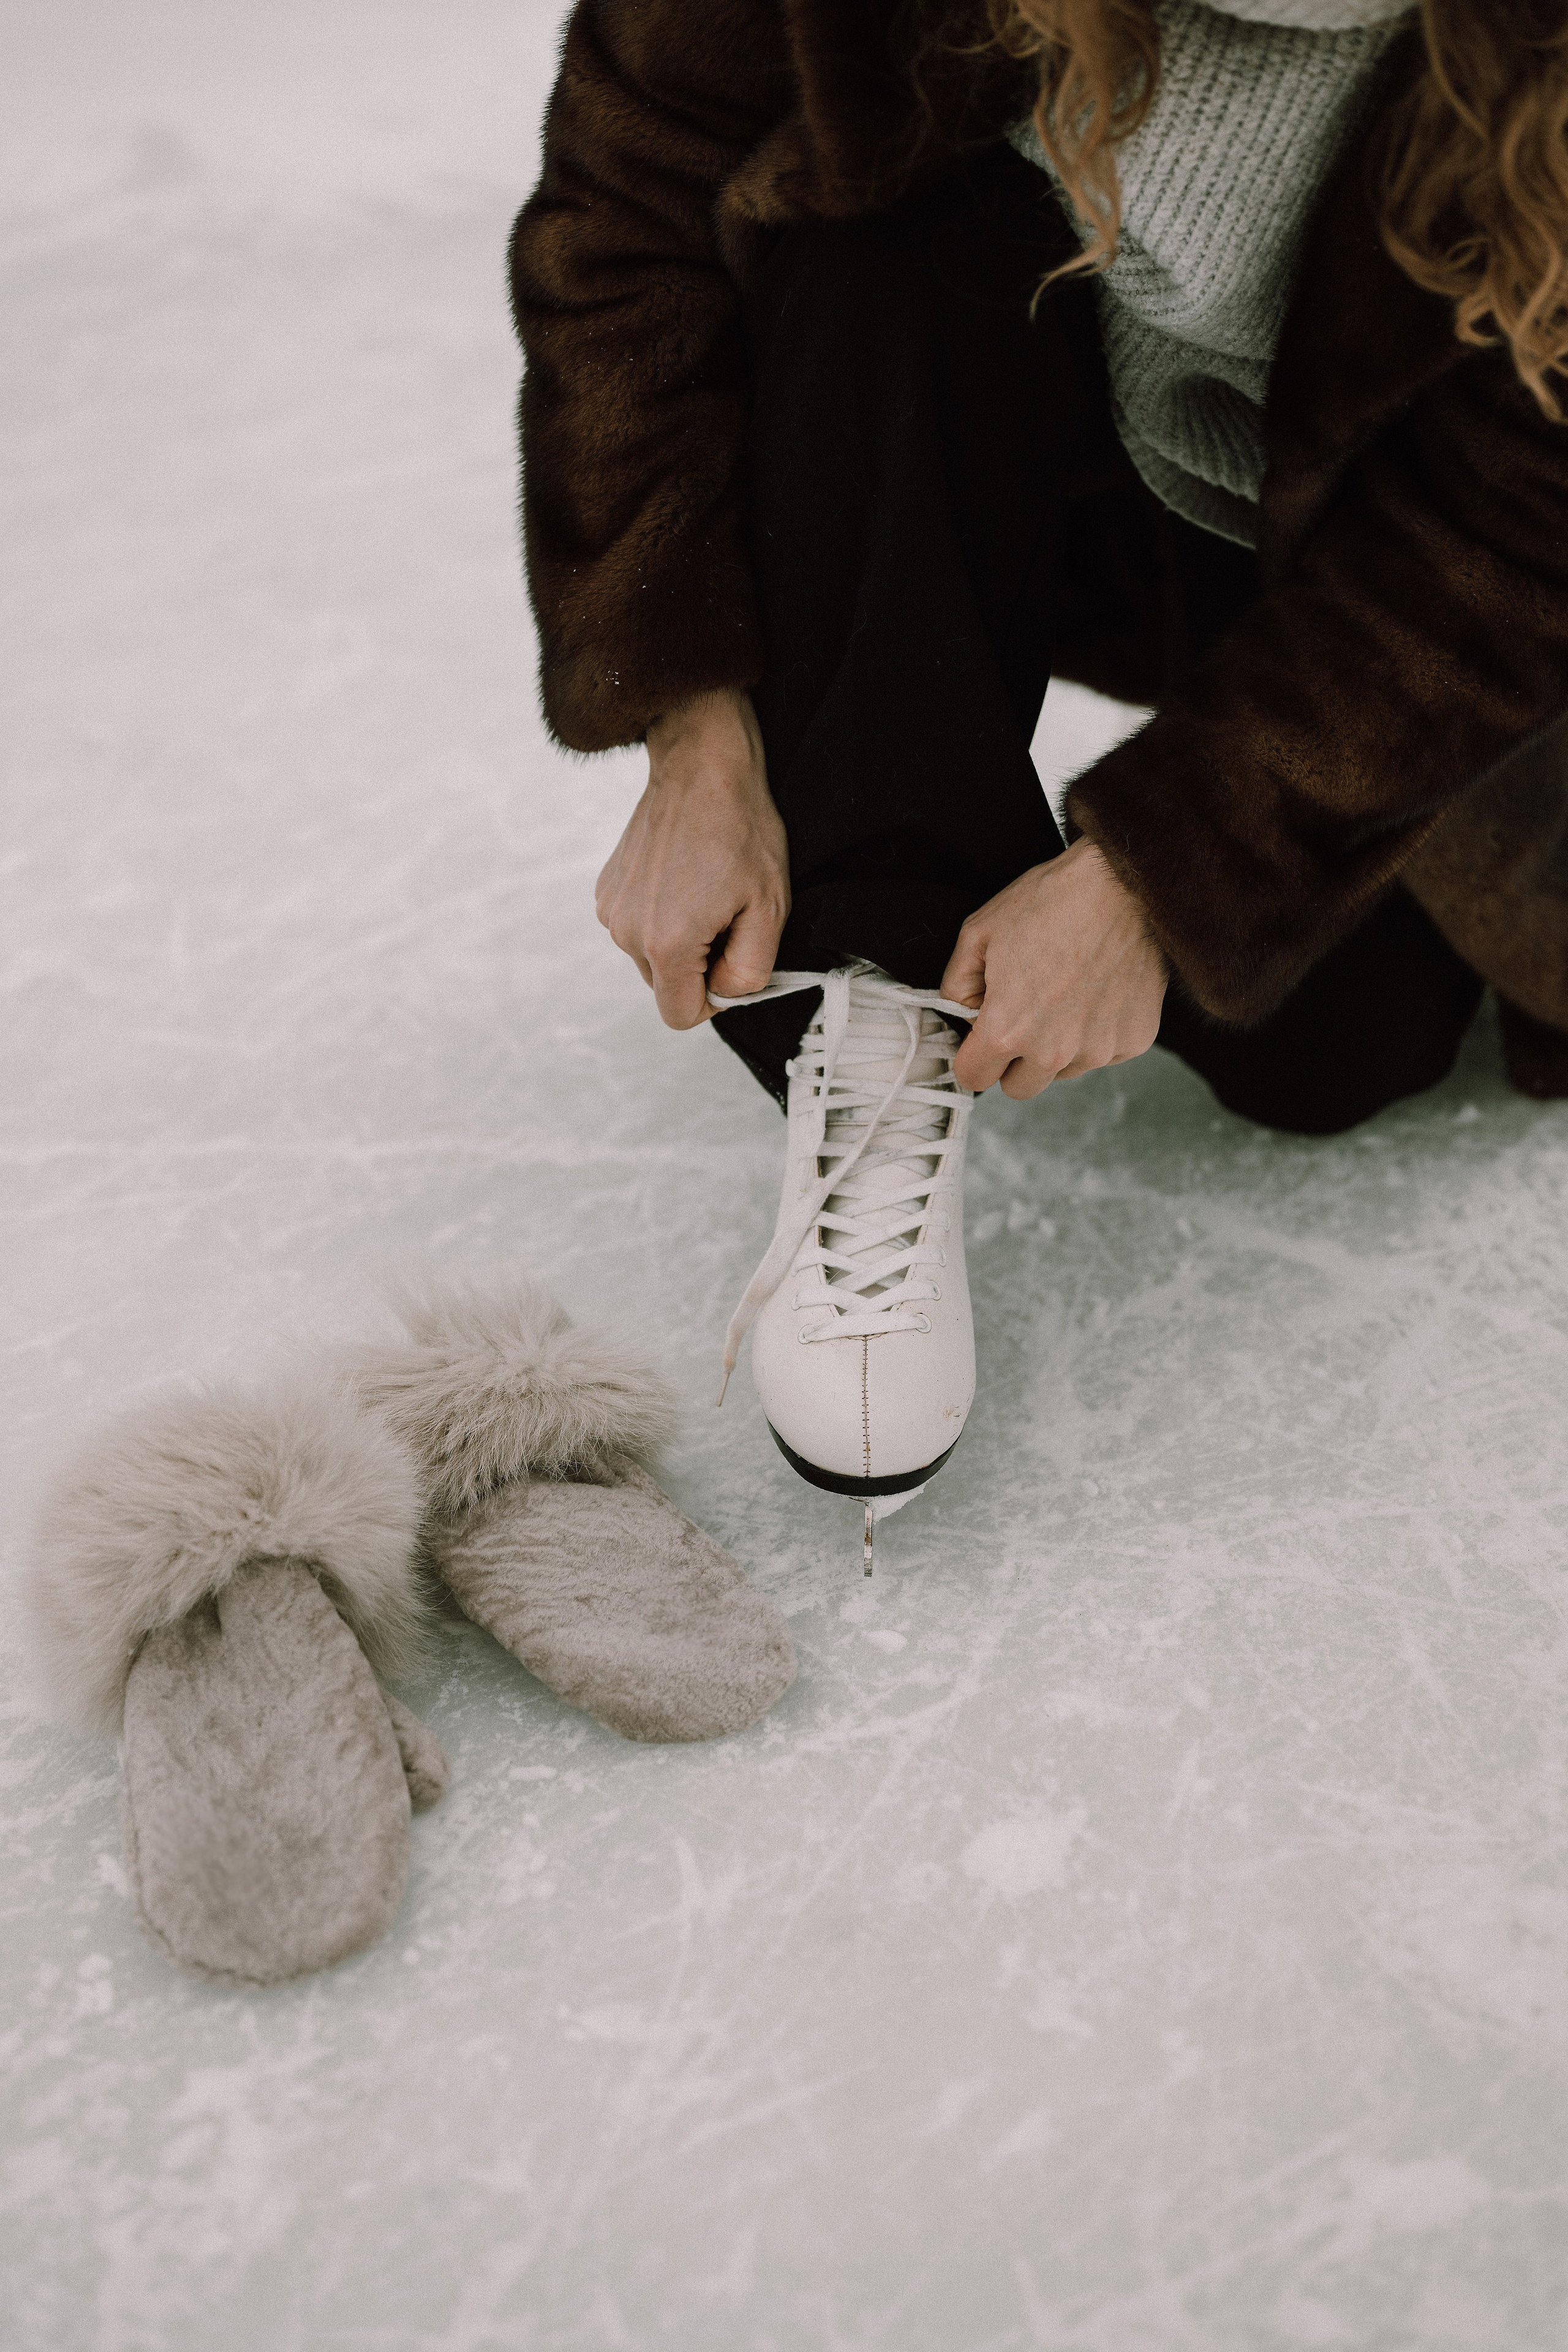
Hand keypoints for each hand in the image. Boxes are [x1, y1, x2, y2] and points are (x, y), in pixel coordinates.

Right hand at [594, 688, 789, 1027]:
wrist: (701, 765)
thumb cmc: (742, 830)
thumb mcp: (770, 908)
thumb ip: (751, 971)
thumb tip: (725, 994)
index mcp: (666, 945)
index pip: (680, 1015)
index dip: (716, 1000)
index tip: (734, 960)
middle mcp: (626, 933)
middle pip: (665, 987)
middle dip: (699, 968)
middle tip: (727, 916)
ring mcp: (611, 909)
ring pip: (651, 957)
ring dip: (680, 940)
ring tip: (706, 891)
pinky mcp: (607, 889)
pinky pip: (638, 927)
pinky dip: (661, 915)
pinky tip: (683, 877)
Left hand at [941, 839, 1167, 1097]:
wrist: (1123, 883)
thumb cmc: (1049, 902)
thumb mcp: (979, 933)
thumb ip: (957, 986)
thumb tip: (963, 1017)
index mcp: (1006, 1031)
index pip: (973, 1078)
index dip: (973, 1055)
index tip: (983, 1035)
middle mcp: (1052, 1052)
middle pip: (1019, 1087)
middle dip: (1014, 1059)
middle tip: (1025, 1014)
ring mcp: (1098, 1050)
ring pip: (1063, 1071)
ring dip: (1058, 1046)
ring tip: (1067, 992)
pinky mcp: (1134, 1040)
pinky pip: (1103, 1053)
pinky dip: (1097, 1032)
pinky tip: (1098, 990)